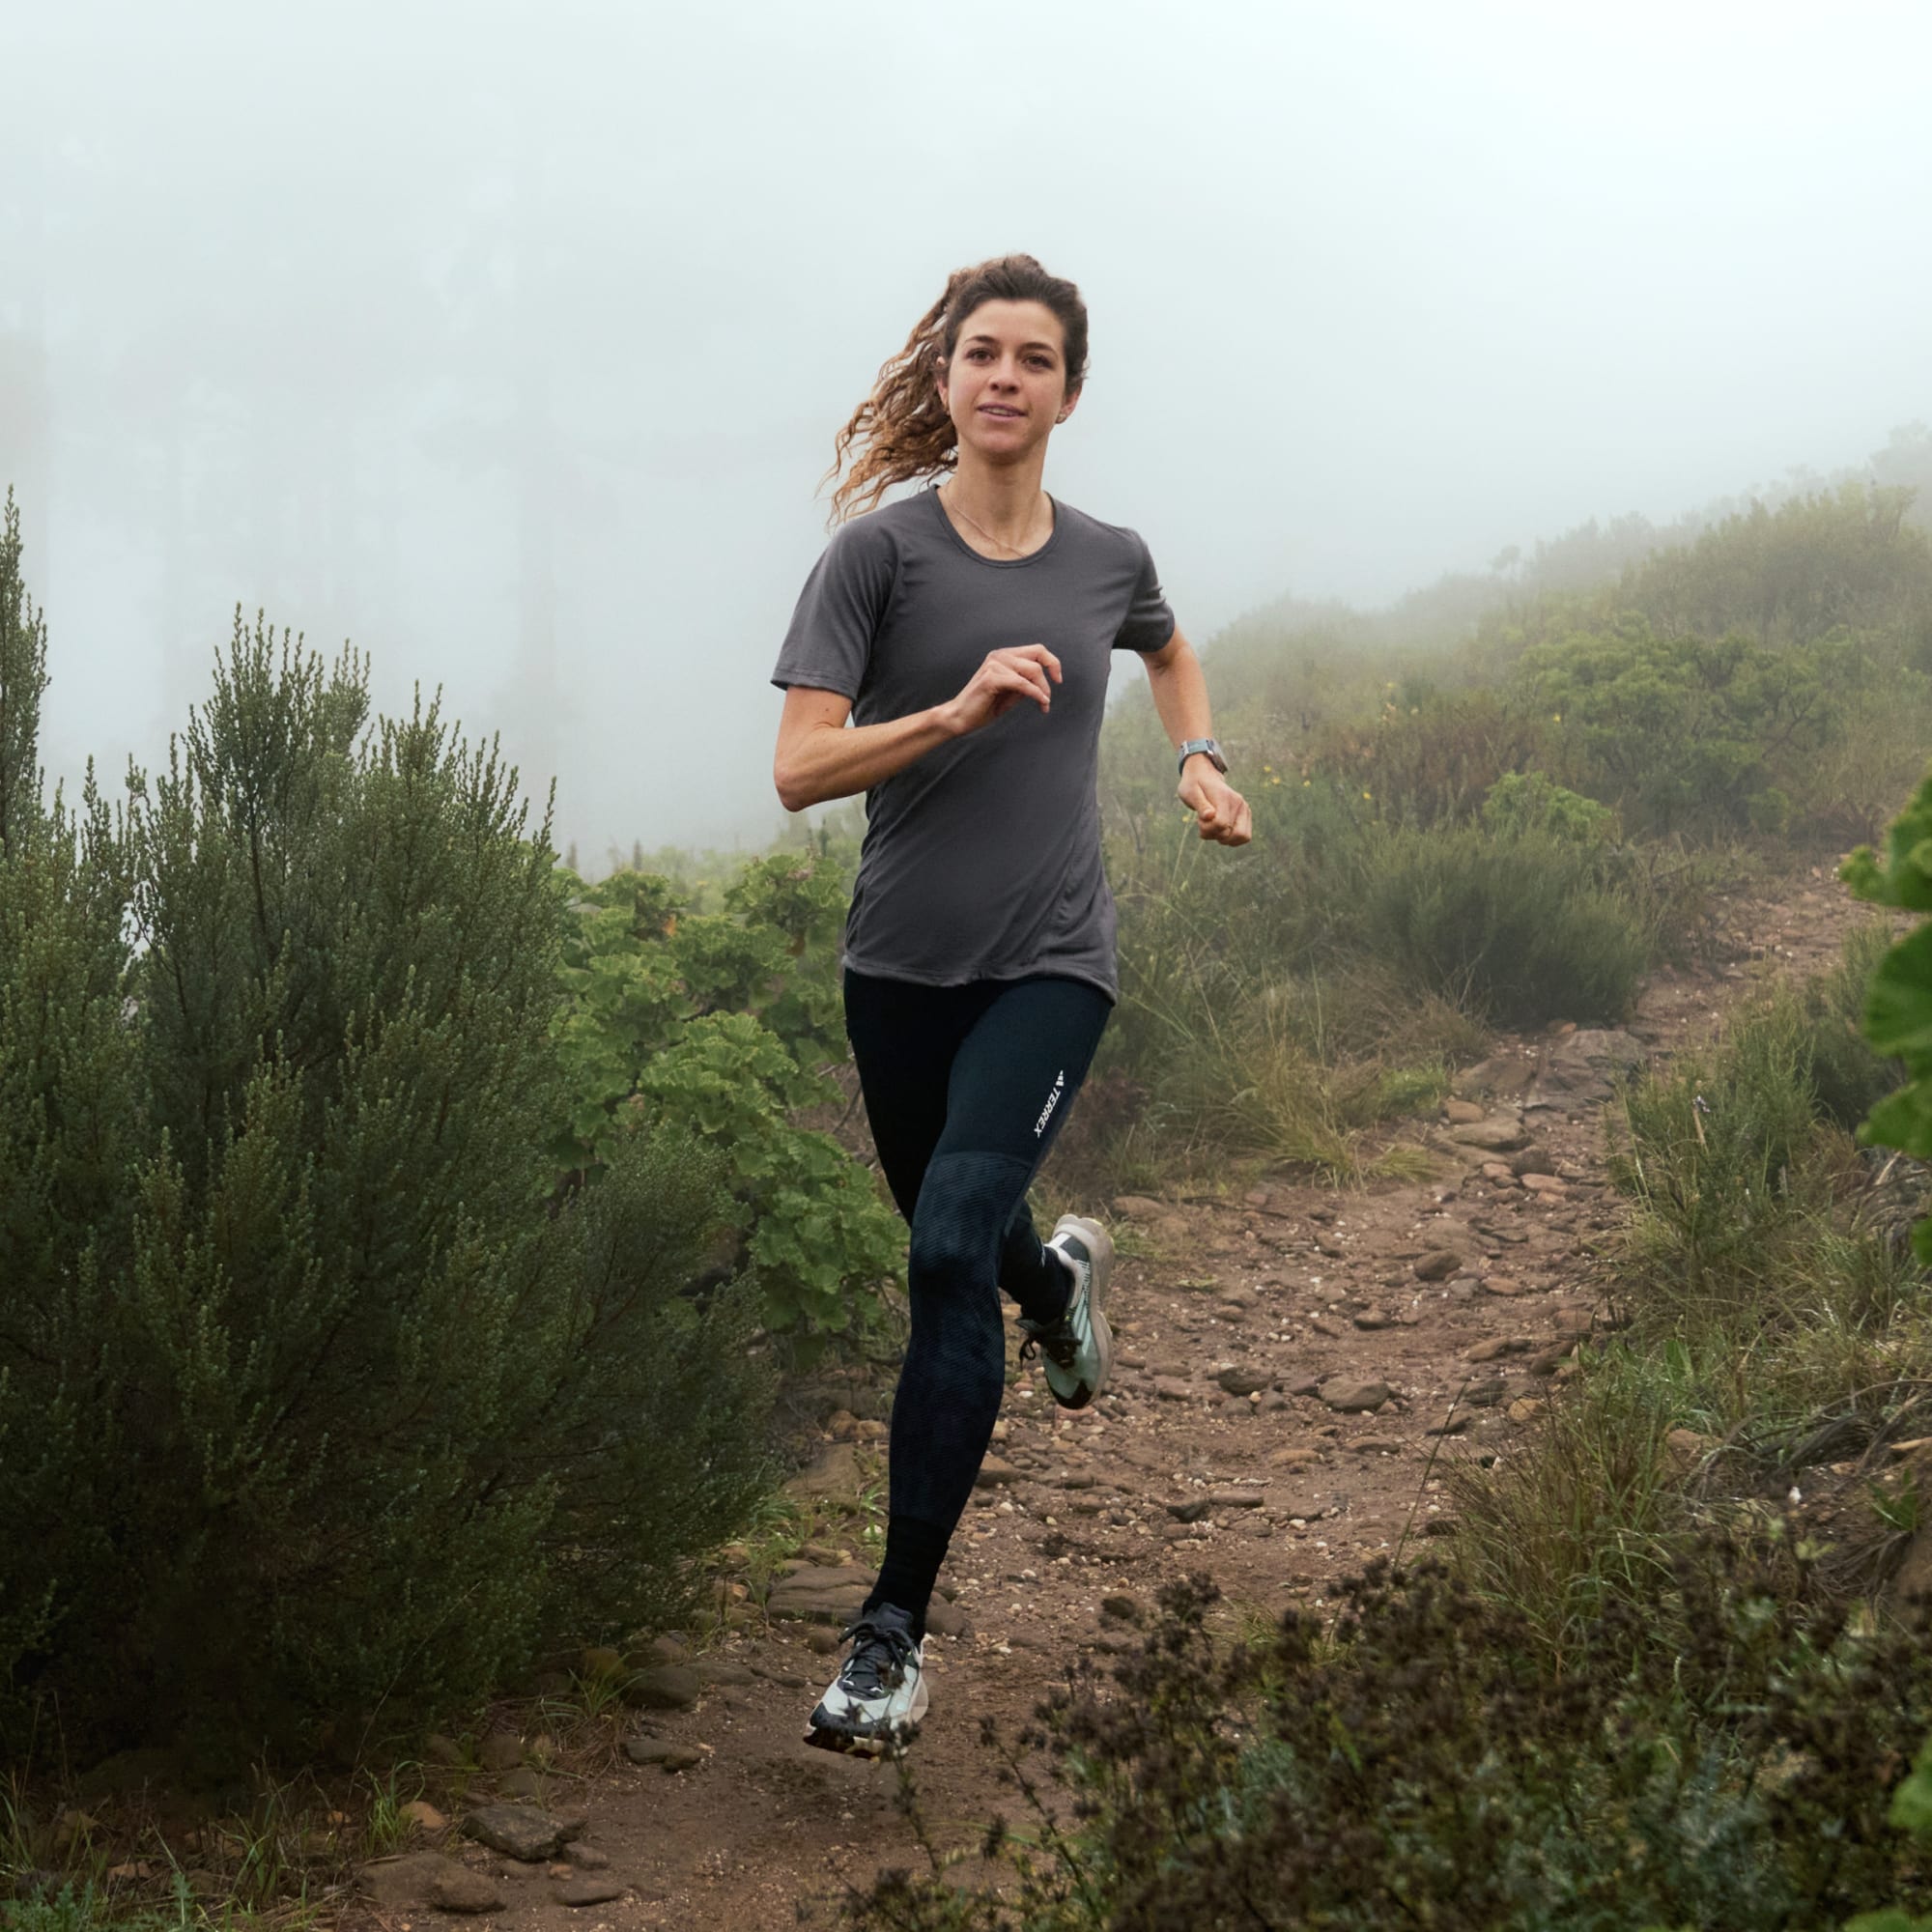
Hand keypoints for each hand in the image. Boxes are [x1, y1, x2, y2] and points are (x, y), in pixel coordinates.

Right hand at [940, 646, 1062, 736]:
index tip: (1058, 680)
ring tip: (1043, 704)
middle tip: (1048, 698)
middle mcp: (999, 655)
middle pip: (1038, 655)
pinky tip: (1041, 703)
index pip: (1037, 649)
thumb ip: (1025, 683)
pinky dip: (1035, 693)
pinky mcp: (991, 677)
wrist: (960, 718)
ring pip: (1032, 669)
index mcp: (1004, 656)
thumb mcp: (1010, 693)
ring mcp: (994, 664)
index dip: (1052, 662)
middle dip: (1049, 677)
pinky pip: (1022, 683)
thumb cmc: (983, 706)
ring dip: (1042, 689)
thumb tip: (1044, 683)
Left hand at [1179, 761, 1251, 844]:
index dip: (1207, 828)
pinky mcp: (1246, 814)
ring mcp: (1244, 809)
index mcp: (1224, 797)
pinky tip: (1220, 830)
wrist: (1204, 776)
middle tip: (1205, 823)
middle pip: (1231, 834)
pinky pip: (1245, 836)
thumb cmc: (1193, 786)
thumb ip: (1200, 805)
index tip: (1200, 819)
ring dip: (1223, 838)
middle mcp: (1239, 803)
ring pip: (1241, 837)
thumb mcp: (1190, 793)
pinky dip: (1231, 839)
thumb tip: (1210, 816)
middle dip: (1214, 834)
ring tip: (1213, 826)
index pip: (1220, 824)